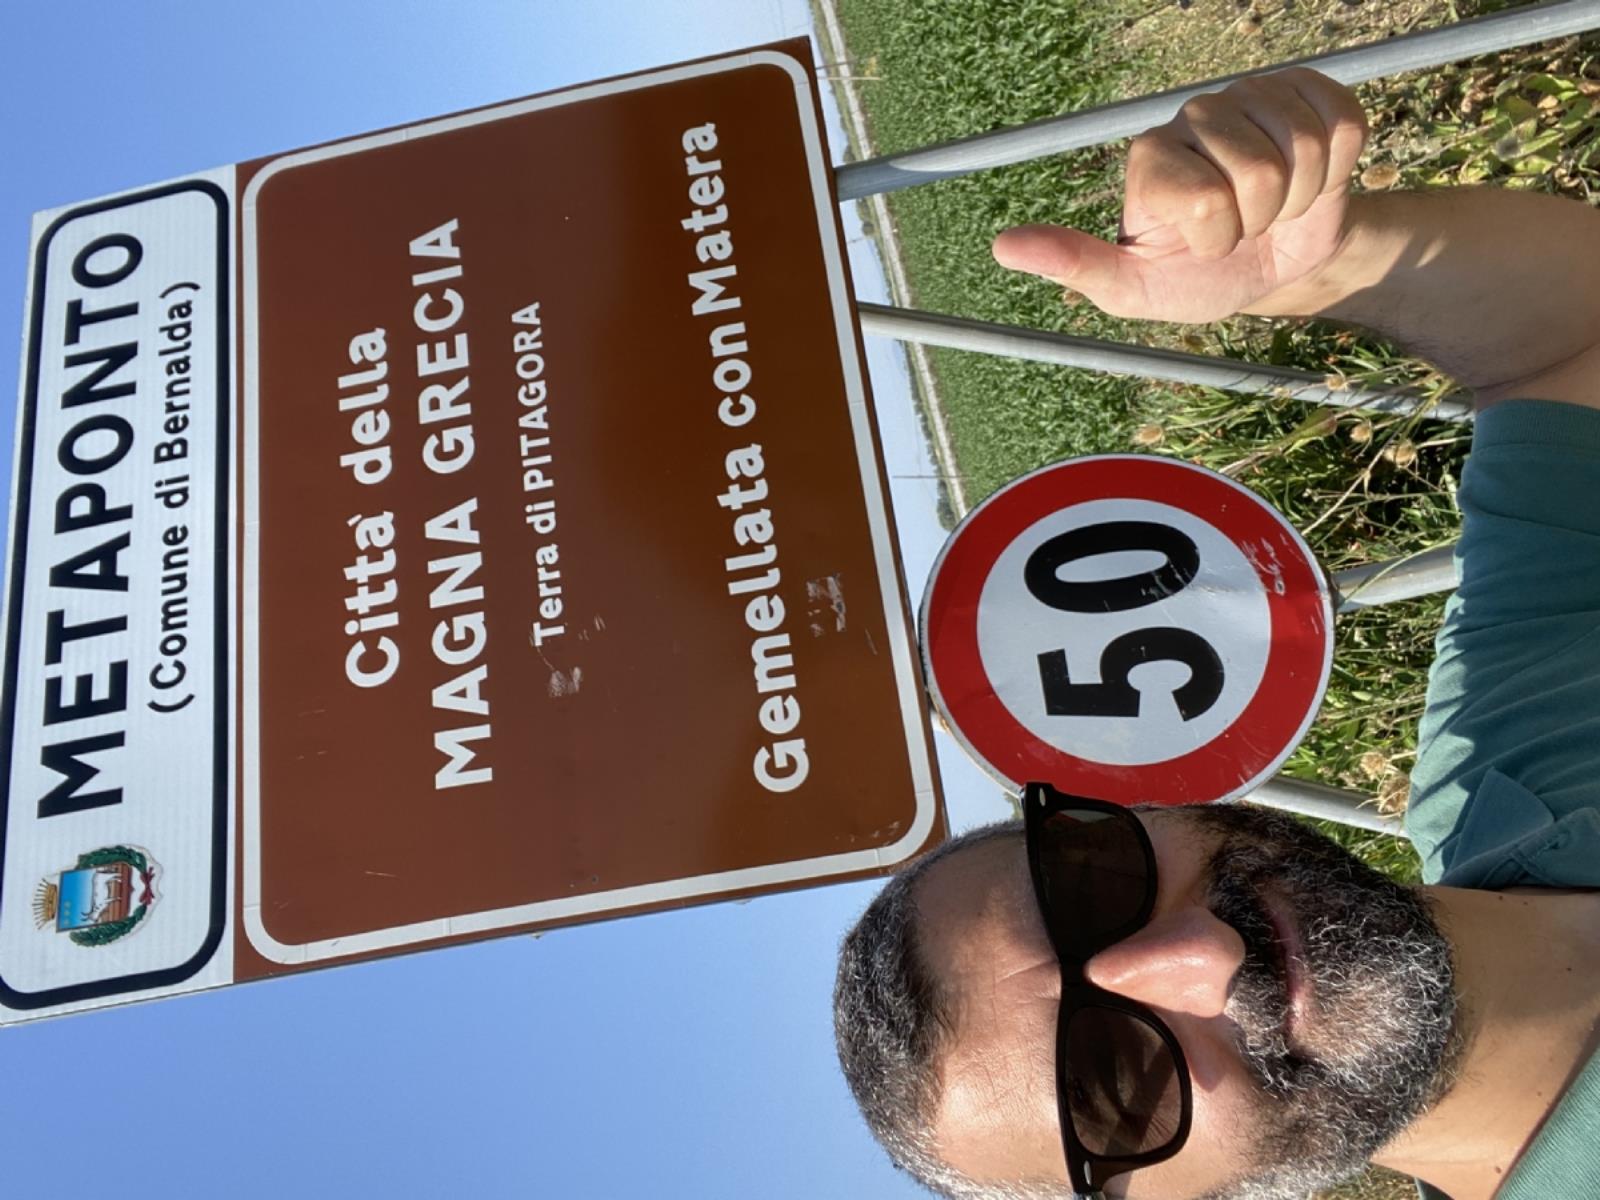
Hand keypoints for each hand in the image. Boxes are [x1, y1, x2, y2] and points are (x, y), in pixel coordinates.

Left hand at [992, 67, 1370, 323]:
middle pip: (1259, 171)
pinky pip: (1343, 122)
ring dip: (1301, 197)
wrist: (1270, 268)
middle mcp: (1194, 116)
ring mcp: (1250, 96)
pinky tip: (1310, 179)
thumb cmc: (1195, 279)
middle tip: (1244, 226)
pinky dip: (1339, 167)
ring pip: (1304, 147)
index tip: (1206, 245)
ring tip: (1274, 205)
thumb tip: (1003, 246)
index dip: (1220, 236)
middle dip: (1261, 219)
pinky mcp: (1305, 89)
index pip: (1206, 198)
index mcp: (1149, 158)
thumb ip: (1074, 265)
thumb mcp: (1132, 290)